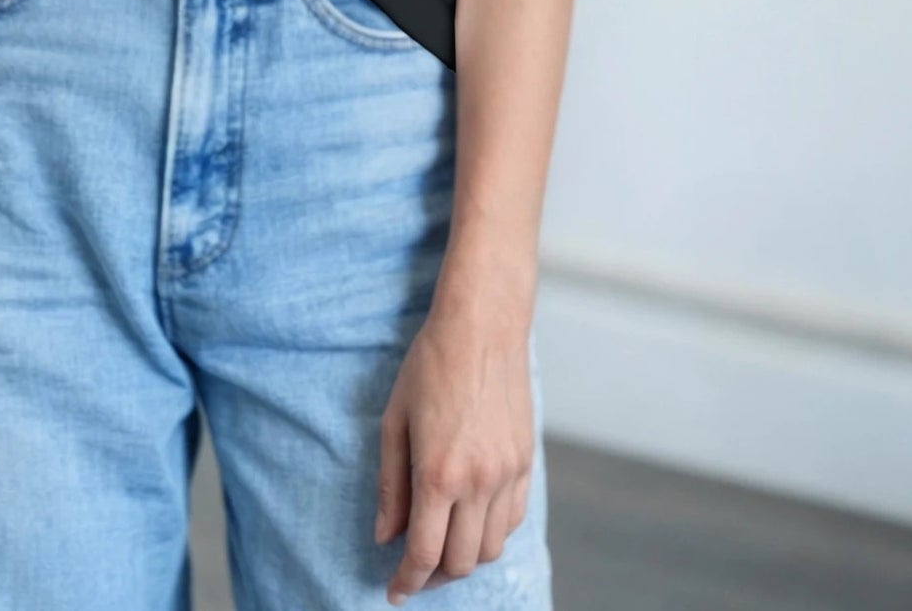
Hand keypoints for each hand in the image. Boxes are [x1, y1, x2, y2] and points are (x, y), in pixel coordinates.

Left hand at [376, 308, 534, 603]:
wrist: (481, 326)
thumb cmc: (430, 365)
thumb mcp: (394, 420)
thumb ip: (390, 484)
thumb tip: (385, 536)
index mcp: (439, 473)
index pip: (425, 553)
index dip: (407, 580)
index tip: (395, 591)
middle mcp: (478, 482)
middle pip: (461, 562)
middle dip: (433, 576)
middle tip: (413, 572)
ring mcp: (507, 474)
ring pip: (490, 548)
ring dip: (464, 558)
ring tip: (440, 547)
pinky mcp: (525, 463)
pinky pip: (511, 520)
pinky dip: (489, 533)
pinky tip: (469, 521)